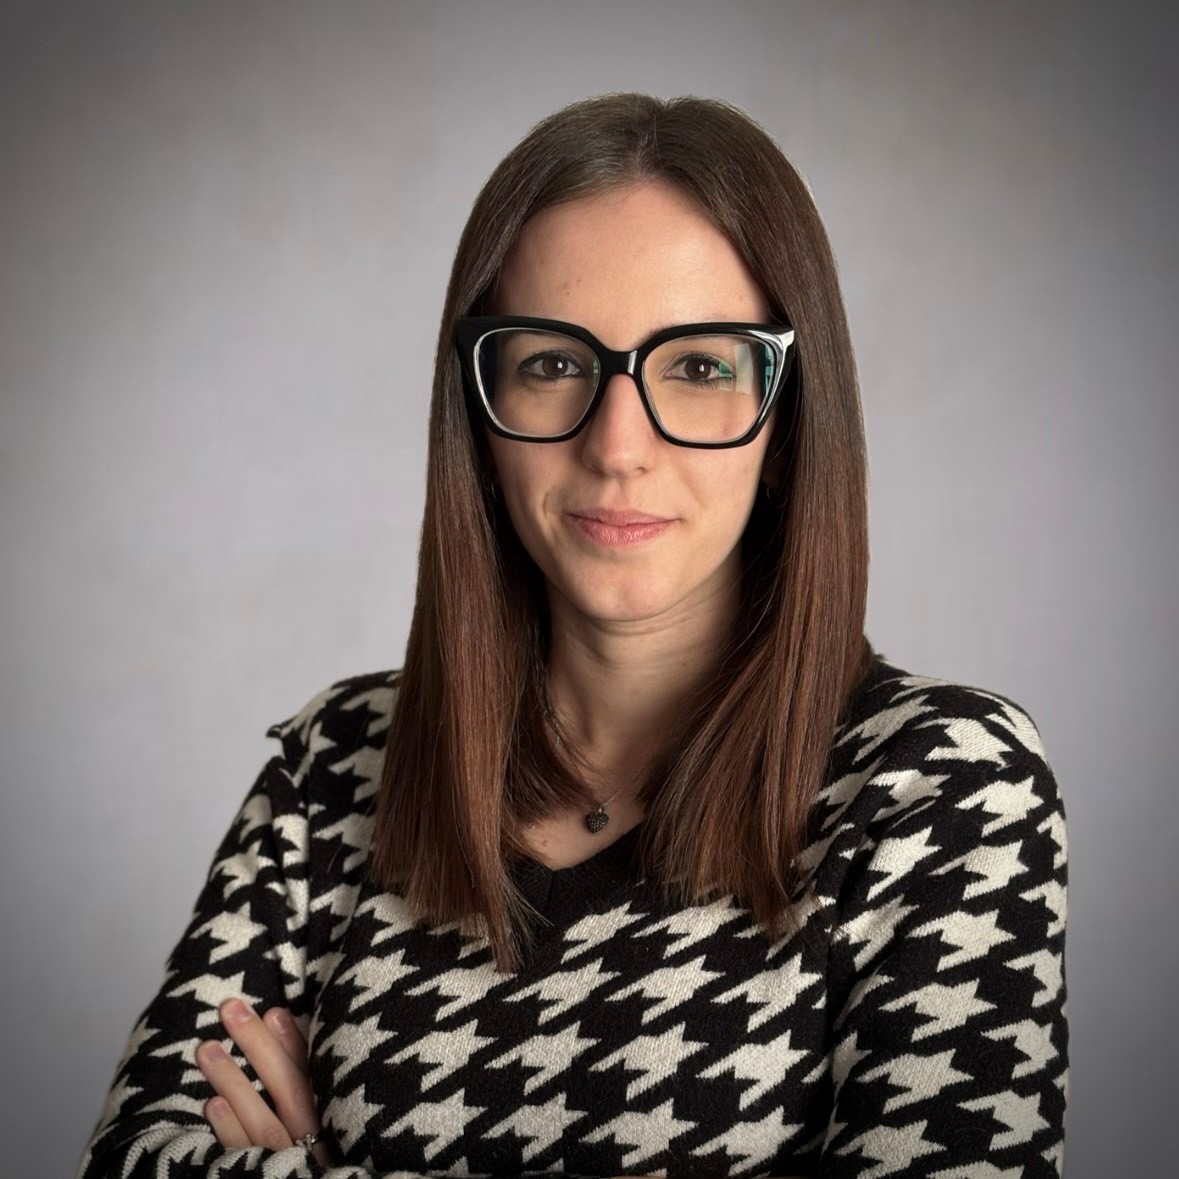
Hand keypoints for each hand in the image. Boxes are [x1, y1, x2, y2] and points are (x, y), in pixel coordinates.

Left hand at [197, 998, 334, 1165]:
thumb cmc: (321, 1164)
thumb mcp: (333, 1125)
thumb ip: (318, 1088)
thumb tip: (287, 1034)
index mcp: (335, 1123)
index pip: (313, 1076)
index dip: (294, 1043)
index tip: (272, 1011)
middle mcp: (315, 1143)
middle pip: (288, 1088)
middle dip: (258, 1046)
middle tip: (230, 1008)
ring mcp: (288, 1165)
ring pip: (261, 1121)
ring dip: (233, 1082)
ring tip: (206, 1047)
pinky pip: (246, 1159)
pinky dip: (230, 1132)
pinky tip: (211, 1105)